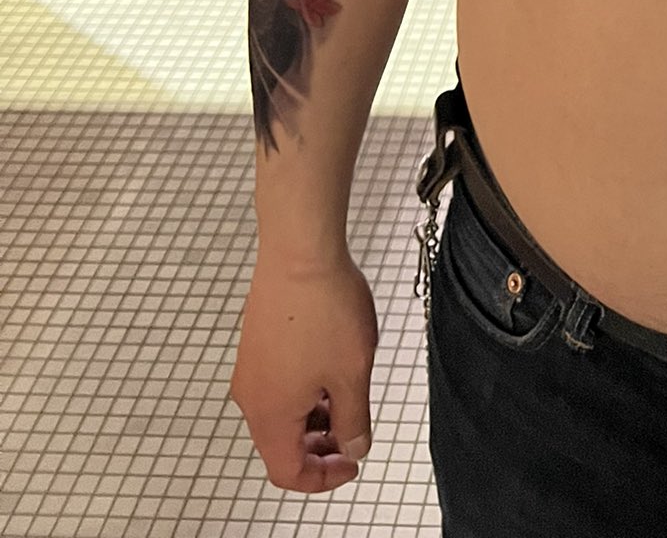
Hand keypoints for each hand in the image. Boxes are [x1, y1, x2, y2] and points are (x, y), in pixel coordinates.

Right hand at [231, 251, 377, 492]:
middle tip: (353, 430)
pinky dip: (304, 388)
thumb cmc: (323, 305)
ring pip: (281, 412)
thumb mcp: (353, 374)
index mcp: (270, 415)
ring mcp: (250, 367)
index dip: (323, 477)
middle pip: (281, 444)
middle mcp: (251, 395)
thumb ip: (354, 420)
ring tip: (347, 389)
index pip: (288, 472)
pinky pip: (277, 383)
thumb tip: (354, 446)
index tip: (351, 462)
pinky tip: (331, 362)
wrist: (301, 250)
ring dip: (314, 414)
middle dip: (320, 445)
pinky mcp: (256, 342)